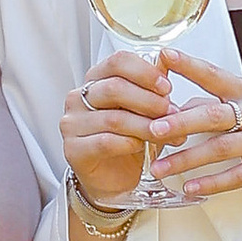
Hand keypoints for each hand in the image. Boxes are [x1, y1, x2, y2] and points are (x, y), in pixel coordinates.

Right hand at [61, 47, 174, 212]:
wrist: (114, 178)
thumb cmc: (128, 139)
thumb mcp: (146, 111)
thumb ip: (153, 89)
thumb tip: (168, 64)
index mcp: (96, 80)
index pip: (117, 62)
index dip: (144, 72)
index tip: (165, 86)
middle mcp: (78, 98)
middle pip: (114, 88)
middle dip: (148, 100)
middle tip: (169, 112)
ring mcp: (72, 124)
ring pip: (113, 118)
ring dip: (144, 125)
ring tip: (164, 132)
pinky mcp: (73, 149)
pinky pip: (105, 142)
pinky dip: (129, 143)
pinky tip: (142, 146)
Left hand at [140, 50, 241, 200]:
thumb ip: (216, 104)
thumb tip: (178, 108)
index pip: (216, 76)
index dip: (190, 66)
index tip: (166, 57)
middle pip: (215, 116)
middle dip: (182, 122)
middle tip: (154, 128)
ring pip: (221, 148)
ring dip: (187, 159)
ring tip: (159, 167)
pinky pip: (237, 176)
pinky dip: (212, 182)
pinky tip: (190, 187)